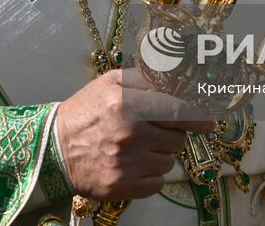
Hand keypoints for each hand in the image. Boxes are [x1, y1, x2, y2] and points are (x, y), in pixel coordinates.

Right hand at [54, 68, 213, 200]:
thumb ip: (146, 78)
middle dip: (173, 134)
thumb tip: (180, 78)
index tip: (209, 122)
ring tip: (138, 147)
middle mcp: (130, 134)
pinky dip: (151, 175)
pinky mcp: (123, 186)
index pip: (179, 110)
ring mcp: (127, 163)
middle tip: (157, 131)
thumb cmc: (87, 111)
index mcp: (128, 103)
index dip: (200, 117)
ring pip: (169, 161)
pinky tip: (134, 164)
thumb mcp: (112, 82)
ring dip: (161, 154)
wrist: (55, 148)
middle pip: (178, 137)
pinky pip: (158, 182)